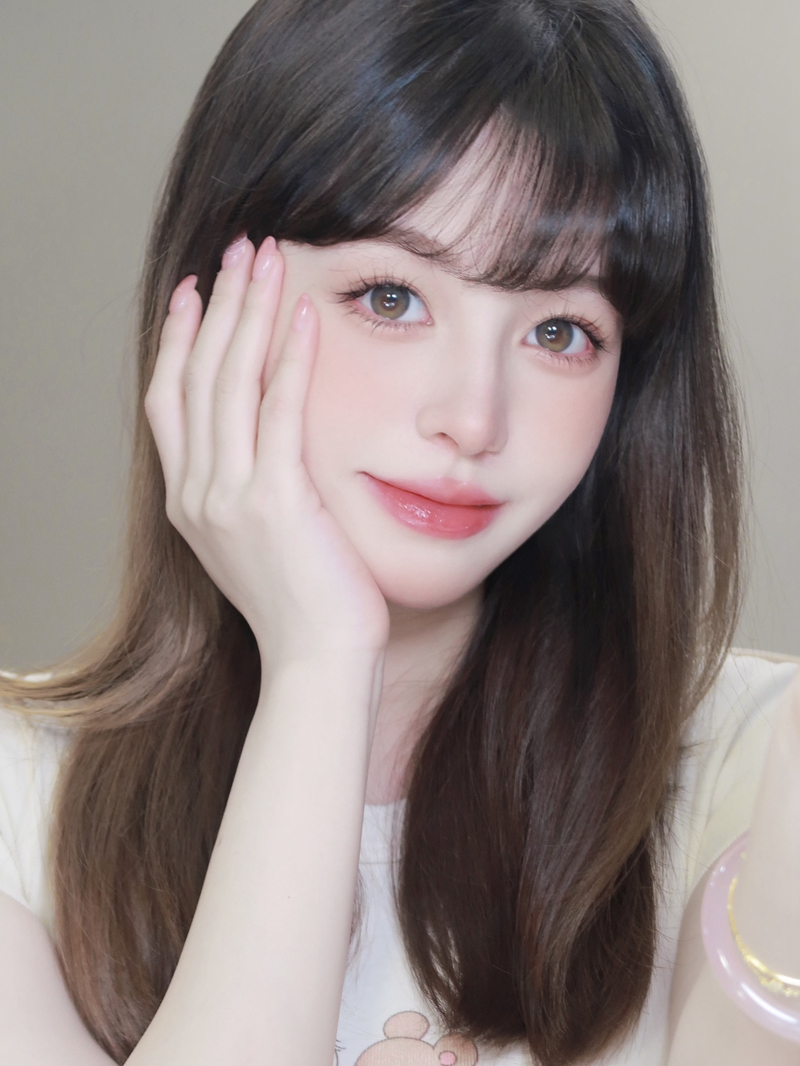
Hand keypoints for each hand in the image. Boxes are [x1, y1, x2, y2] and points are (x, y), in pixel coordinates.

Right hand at [144, 235, 389, 675]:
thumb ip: (248, 486)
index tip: (197, 291)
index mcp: (187, 501)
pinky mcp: (275, 503)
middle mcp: (196, 494)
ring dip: (249, 315)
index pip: (170, 401)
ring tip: (268, 261)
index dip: (180, 340)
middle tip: (239, 251)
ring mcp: (229, 498)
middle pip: (197, 377)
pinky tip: (302, 319)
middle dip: (218, 307)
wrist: (317, 660)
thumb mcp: (257, 539)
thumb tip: (267, 439)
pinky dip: (289, 362)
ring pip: (230, 384)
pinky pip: (279, 415)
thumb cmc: (302, 602)